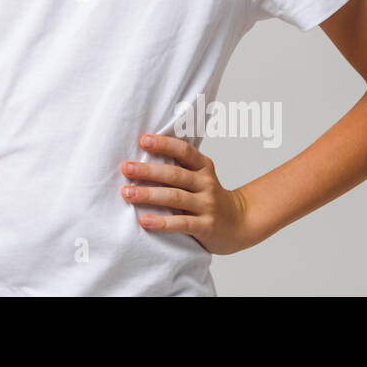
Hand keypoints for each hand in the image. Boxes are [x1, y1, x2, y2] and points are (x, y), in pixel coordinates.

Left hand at [120, 134, 254, 254]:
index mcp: (203, 167)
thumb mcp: (201, 176)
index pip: (184, 150)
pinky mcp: (205, 226)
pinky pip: (181, 223)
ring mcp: (207, 205)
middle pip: (174, 174)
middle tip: (126, 168)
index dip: (164, 144)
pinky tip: (144, 220)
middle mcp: (206, 183)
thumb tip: (141, 154)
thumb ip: (179, 166)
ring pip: (175, 197)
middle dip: (148, 170)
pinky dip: (161, 222)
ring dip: (149, 195)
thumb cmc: (209, 197)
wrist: (240, 223)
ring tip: (127, 193)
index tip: (143, 140)